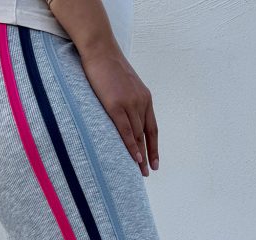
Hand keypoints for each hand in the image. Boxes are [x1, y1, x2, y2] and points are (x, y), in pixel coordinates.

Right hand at [79, 45, 158, 176]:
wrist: (100, 50)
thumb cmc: (108, 66)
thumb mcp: (124, 84)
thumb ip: (128, 100)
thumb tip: (125, 114)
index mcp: (145, 98)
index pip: (152, 128)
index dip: (154, 146)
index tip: (155, 162)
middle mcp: (141, 102)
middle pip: (146, 135)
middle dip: (148, 155)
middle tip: (147, 173)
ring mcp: (130, 104)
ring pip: (137, 136)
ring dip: (140, 155)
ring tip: (140, 172)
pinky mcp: (116, 106)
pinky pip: (126, 131)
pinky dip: (131, 146)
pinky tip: (135, 158)